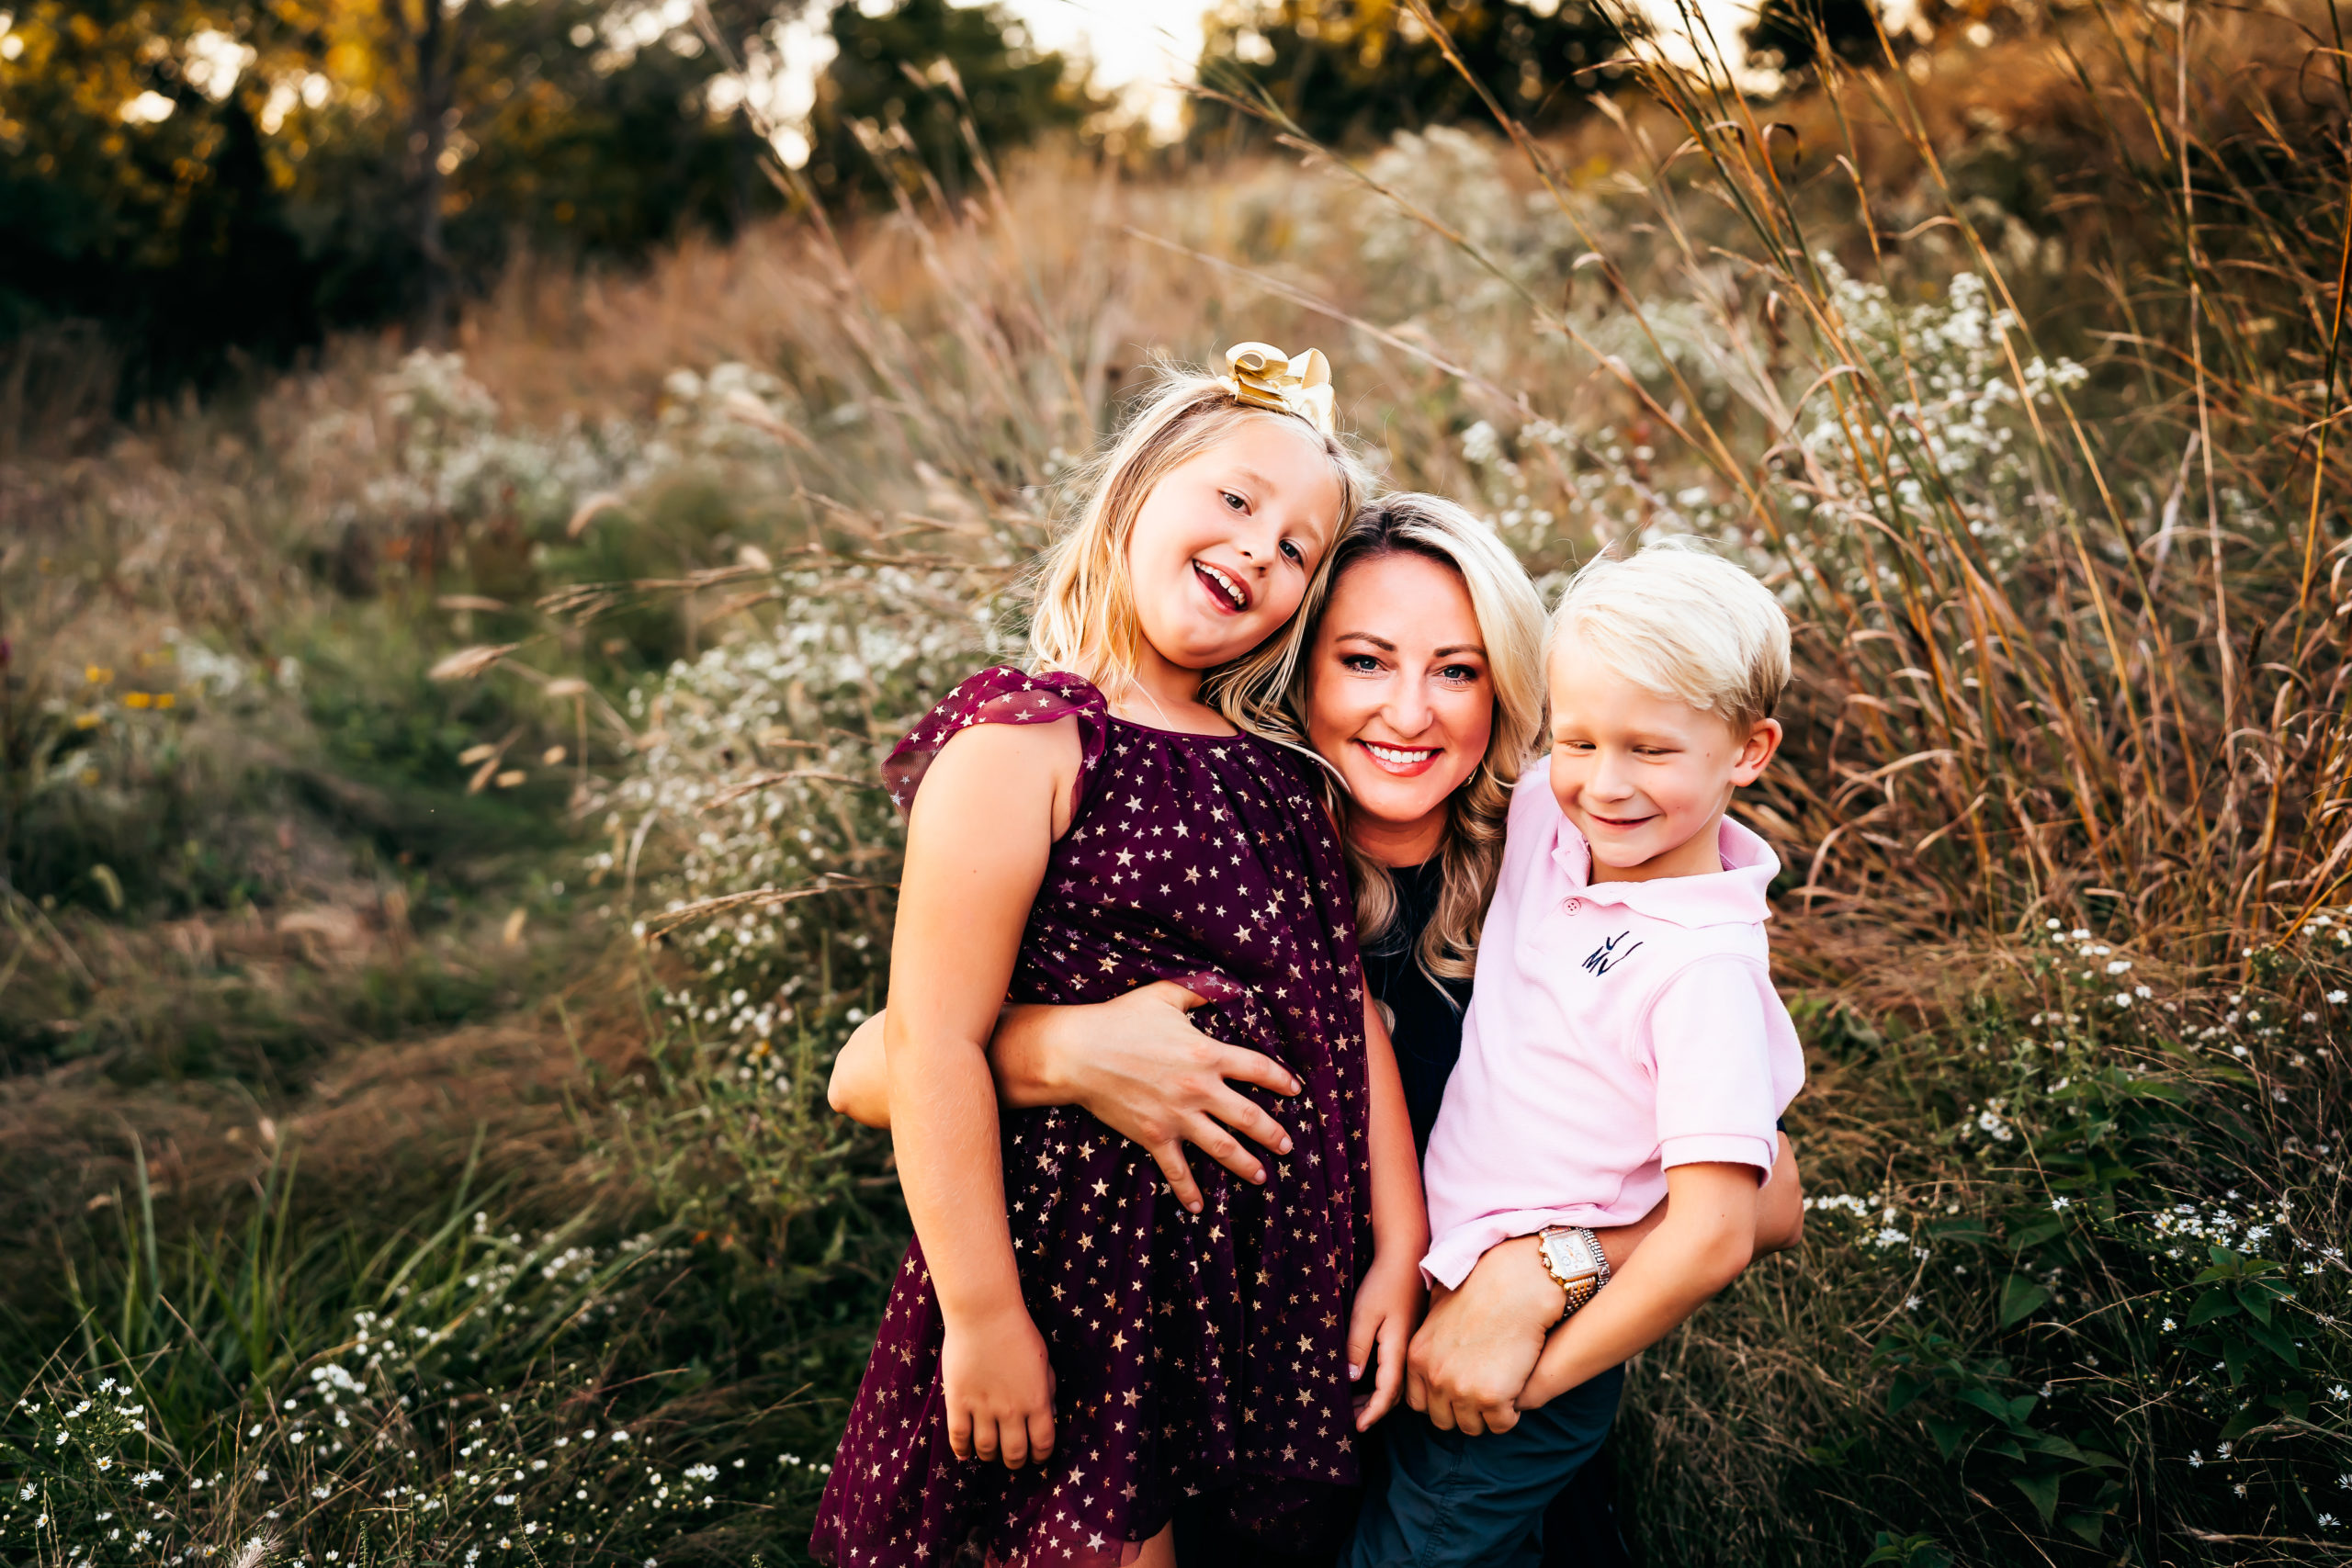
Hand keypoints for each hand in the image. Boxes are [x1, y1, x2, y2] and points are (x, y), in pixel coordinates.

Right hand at [940, 1303, 1055, 1468]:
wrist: (984, 1313)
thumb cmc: (1017, 1331)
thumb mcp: (1043, 1361)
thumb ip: (1048, 1390)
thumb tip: (1050, 1415)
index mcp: (1037, 1401)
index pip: (1043, 1443)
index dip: (1041, 1456)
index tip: (1037, 1457)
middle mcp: (1012, 1411)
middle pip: (1014, 1453)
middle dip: (1015, 1461)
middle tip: (1013, 1458)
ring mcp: (983, 1408)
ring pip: (986, 1449)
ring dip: (990, 1456)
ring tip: (990, 1452)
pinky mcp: (958, 1402)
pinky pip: (959, 1437)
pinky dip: (962, 1450)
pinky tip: (965, 1453)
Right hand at [1030, 981, 1301, 1213]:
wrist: (1078, 1053)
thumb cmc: (1120, 1020)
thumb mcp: (1164, 995)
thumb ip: (1200, 991)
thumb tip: (1228, 986)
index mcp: (1207, 1053)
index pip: (1258, 1069)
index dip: (1281, 1080)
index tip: (1295, 1091)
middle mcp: (1199, 1088)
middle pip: (1250, 1116)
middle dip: (1273, 1133)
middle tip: (1287, 1146)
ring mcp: (1178, 1116)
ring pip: (1223, 1147)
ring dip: (1246, 1164)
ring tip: (1262, 1176)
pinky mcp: (1154, 1136)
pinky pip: (1176, 1170)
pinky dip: (1188, 1191)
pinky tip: (1198, 1207)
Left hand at [1347, 1251, 1424, 1430]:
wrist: (1408, 1256)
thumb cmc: (1384, 1283)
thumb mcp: (1365, 1314)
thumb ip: (1358, 1346)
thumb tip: (1352, 1379)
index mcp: (1399, 1350)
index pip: (1387, 1393)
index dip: (1373, 1413)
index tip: (1357, 1429)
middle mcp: (1409, 1353)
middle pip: (1394, 1393)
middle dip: (1373, 1410)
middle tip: (1349, 1420)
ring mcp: (1411, 1346)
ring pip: (1396, 1383)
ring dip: (1377, 1397)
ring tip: (1353, 1404)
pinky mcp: (1408, 1337)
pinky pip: (1397, 1369)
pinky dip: (1382, 1381)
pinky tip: (1366, 1379)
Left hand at [1405, 1234, 1559, 1435]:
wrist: (1516, 1285)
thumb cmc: (1482, 1287)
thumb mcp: (1439, 1302)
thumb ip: (1428, 1327)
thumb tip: (1428, 1332)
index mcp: (1417, 1356)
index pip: (1418, 1403)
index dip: (1440, 1400)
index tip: (1457, 1391)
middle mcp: (1434, 1377)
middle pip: (1443, 1420)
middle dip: (1462, 1411)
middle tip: (1482, 1393)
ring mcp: (1461, 1390)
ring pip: (1471, 1427)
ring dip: (1486, 1414)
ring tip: (1500, 1392)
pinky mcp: (1492, 1397)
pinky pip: (1501, 1424)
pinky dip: (1510, 1414)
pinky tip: (1515, 1390)